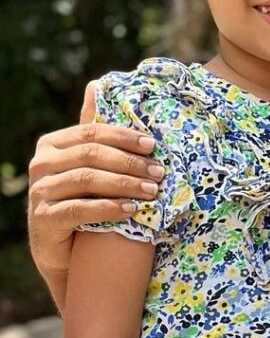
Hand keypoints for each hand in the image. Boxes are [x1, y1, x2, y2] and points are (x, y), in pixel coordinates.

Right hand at [27, 82, 163, 284]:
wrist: (67, 253)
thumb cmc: (84, 202)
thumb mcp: (90, 167)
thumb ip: (92, 131)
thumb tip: (96, 84)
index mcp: (53, 145)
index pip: (92, 131)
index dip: (124, 136)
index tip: (154, 145)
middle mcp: (41, 164)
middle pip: (91, 154)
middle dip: (130, 162)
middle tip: (161, 172)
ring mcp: (40, 192)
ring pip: (86, 179)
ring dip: (125, 183)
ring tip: (153, 191)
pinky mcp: (44, 220)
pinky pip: (79, 209)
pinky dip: (109, 208)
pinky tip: (132, 210)